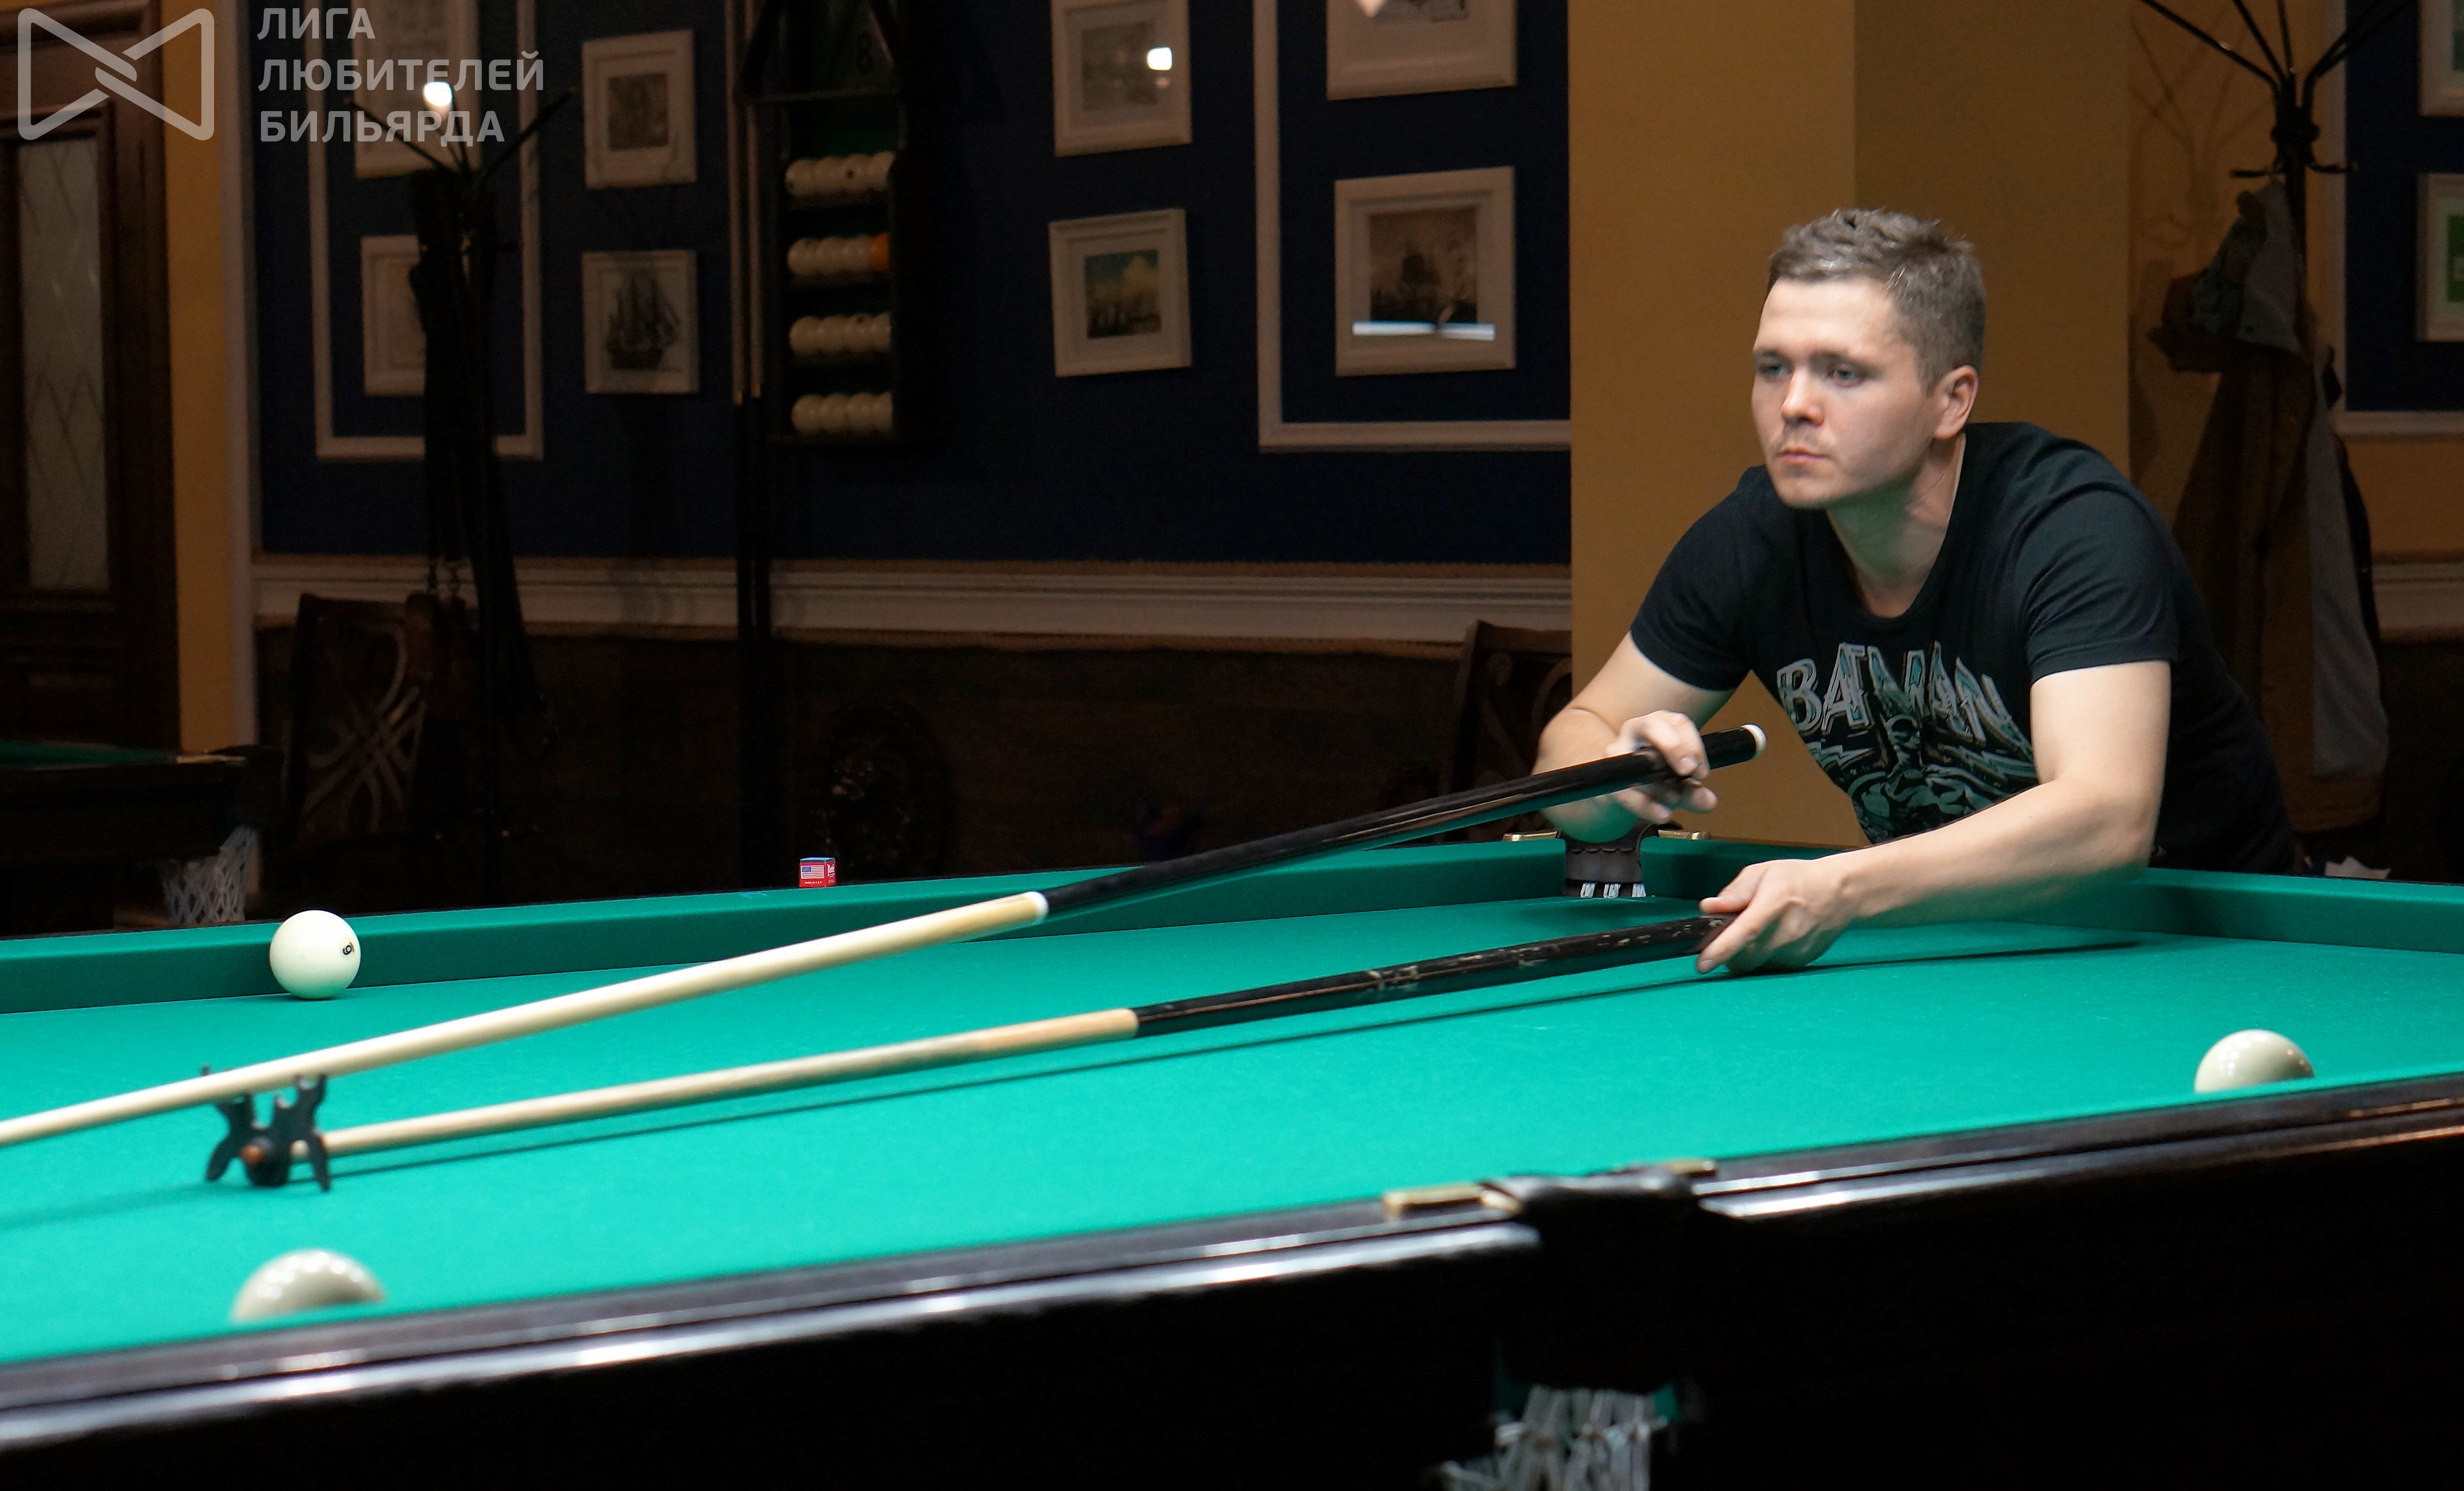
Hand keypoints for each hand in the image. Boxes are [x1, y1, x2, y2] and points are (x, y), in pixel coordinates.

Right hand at [1606, 712, 1717, 827]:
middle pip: (1652, 725)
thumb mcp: (1679, 787)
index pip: (1678, 723)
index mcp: (1659, 724)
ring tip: (1675, 800)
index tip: (1702, 773)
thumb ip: (1694, 793)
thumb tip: (1709, 801)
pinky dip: (1645, 805)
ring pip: (1635, 758)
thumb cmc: (1654, 781)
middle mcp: (1635, 729)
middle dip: (1674, 746)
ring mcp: (1617, 750)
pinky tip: (1662, 815)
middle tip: (1689, 771)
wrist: (1621, 796)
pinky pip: (1626, 790)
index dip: (1693, 746)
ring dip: (1658, 783)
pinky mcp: (1608, 776)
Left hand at [1696, 858, 1854, 973]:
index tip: (1702, 964)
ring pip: (1755, 966)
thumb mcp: (1763, 873)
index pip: (1746, 931)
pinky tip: (1770, 938)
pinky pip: (1769, 967)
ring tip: (1752, 933)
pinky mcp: (1799, 963)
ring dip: (1743, 955)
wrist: (1839, 894)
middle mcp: (1788, 931)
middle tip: (1723, 937)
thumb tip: (1708, 908)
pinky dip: (1760, 957)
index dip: (1722, 949)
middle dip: (1725, 954)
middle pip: (1745, 957)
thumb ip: (1734, 893)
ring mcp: (1796, 951)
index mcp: (1776, 902)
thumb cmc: (1796, 879)